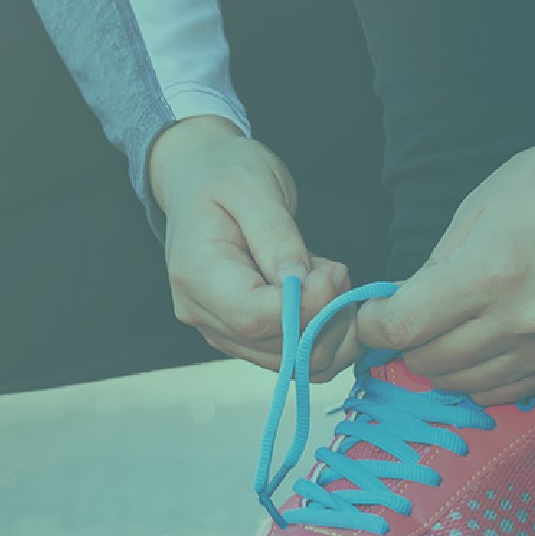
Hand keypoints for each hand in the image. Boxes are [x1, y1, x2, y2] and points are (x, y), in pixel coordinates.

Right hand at [150, 116, 352, 371]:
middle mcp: (200, 311)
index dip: (305, 307)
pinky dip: (320, 334)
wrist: (199, 177)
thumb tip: (302, 284)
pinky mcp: (239, 334)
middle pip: (276, 346)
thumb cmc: (226, 173)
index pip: (254, 317)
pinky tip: (323, 296)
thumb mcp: (254, 187)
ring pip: (290, 362)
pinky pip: (289, 357)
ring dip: (328, 328)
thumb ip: (277, 235)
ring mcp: (218, 328)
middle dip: (324, 316)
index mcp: (196, 273)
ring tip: (330, 277)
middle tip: (338, 270)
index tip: (334, 273)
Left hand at [347, 89, 534, 401]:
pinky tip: (479, 339)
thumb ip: (429, 271)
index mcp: (492, 272)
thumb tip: (392, 313)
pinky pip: (498, 392)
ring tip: (445, 324)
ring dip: (439, 360)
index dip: (372, 324)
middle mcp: (523, 319)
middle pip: (427, 361)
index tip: (370, 312)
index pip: (403, 327)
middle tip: (408, 313)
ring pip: (459, 384)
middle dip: (404, 340)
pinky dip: (475, 374)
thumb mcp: (472, 213)